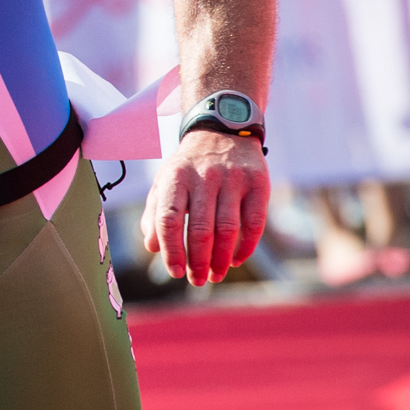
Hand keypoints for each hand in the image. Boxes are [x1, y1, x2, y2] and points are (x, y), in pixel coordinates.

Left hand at [140, 129, 269, 284]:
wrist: (222, 129)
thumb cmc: (189, 166)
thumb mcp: (166, 181)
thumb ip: (155, 213)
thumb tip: (151, 247)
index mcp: (175, 177)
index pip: (169, 219)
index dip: (171, 250)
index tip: (176, 272)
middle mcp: (204, 177)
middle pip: (200, 230)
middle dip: (198, 261)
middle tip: (198, 280)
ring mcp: (233, 179)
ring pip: (227, 229)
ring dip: (222, 259)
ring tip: (216, 275)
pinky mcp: (258, 182)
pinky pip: (254, 222)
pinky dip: (246, 247)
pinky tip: (237, 260)